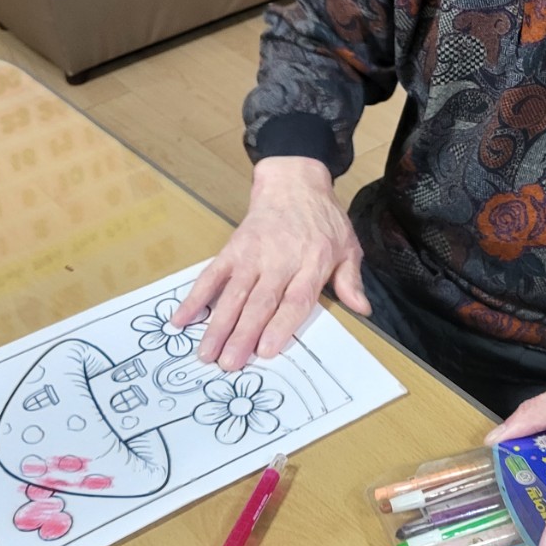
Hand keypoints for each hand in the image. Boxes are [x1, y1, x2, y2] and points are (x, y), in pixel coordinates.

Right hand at [169, 156, 370, 370]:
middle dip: (243, 335)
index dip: (280, 325)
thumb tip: (363, 310)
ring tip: (206, 353)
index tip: (266, 350)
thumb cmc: (323, 219)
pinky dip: (196, 297)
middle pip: (260, 302)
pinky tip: (182, 319)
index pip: (295, 299)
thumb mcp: (347, 245)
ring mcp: (253, 254)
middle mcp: (280, 260)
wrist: (294, 181)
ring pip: (233, 293)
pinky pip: (212, 275)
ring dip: (218, 325)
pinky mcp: (233, 248)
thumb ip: (351, 280)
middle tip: (229, 364)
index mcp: (312, 262)